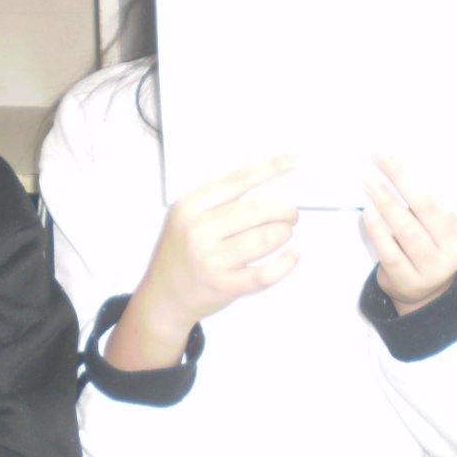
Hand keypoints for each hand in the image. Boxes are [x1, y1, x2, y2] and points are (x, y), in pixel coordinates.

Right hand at [106, 155, 298, 369]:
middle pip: (258, 210)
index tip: (293, 161)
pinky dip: (286, 262)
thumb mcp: (187, 218)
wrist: (163, 295)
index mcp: (190, 206)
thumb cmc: (181, 253)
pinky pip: (266, 272)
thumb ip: (220, 201)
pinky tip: (291, 256)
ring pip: (266, 238)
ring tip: (285, 232)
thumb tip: (269, 184)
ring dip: (285, 233)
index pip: (238, 179)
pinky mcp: (224, 285)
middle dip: (284, 210)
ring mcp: (211, 260)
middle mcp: (198, 230)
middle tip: (291, 214)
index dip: (271, 168)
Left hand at [362, 148, 456, 314]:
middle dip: (403, 178)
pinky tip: (367, 212)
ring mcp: (434, 266)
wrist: (422, 293)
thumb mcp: (441, 226)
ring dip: (385, 202)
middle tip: (383, 157)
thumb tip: (395, 163)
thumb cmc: (430, 244)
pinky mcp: (409, 279)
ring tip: (369, 182)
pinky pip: (390, 251)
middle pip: (430, 207)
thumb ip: (428, 202)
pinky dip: (377, 230)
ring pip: (407, 230)